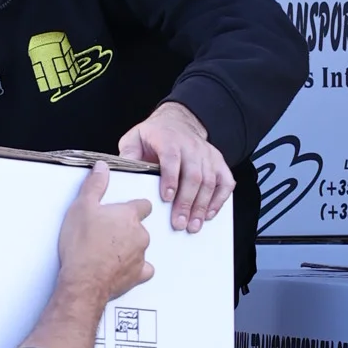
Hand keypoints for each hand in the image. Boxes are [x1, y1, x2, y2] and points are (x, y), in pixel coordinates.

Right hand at [57, 160, 153, 304]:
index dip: (135, 206)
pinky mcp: (137, 275)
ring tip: (107, 251)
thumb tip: (102, 168)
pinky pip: (143, 270)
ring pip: (140, 247)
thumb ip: (95, 185)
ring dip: (128, 248)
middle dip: (127, 229)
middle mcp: (140, 234)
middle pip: (140, 227)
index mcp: (128, 216)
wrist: (84, 280)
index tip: (126, 209)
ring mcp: (140, 256)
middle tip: (106, 232)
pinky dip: (135, 269)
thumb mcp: (82, 206)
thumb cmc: (82, 245)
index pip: (143, 205)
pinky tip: (122, 268)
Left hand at [119, 100, 233, 234]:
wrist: (177, 122)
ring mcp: (207, 154)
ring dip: (202, 205)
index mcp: (169, 139)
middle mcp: (191, 146)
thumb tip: (122, 175)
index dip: (170, 178)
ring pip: (209, 181)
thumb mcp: (134, 139)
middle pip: (193, 174)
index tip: (166, 198)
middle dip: (186, 201)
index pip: (172, 158)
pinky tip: (209, 214)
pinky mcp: (218, 163)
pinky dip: (220, 199)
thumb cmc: (154, 135)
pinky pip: (225, 182)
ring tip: (193, 226)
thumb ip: (129, 156)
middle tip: (179, 223)